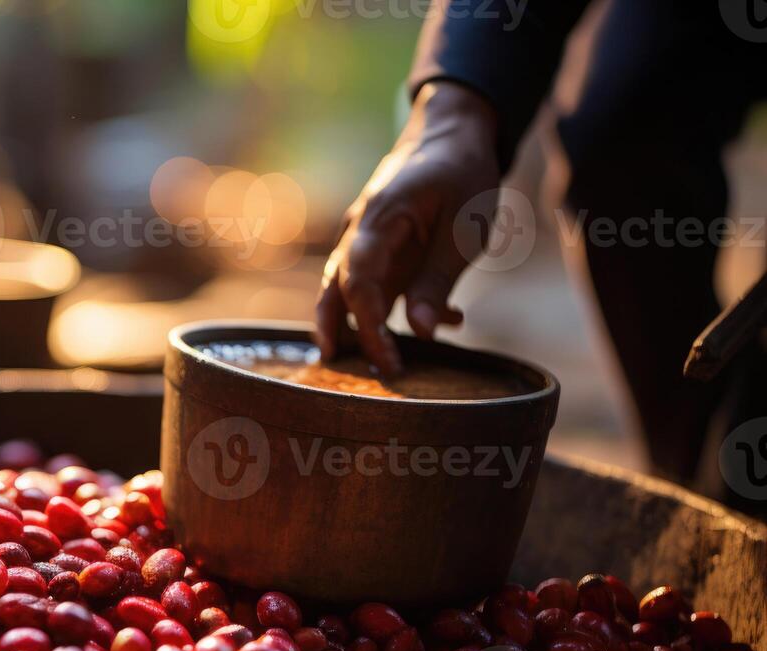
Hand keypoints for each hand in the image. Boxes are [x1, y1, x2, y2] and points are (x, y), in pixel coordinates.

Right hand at [316, 81, 501, 374]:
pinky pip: (377, 285)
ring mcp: (367, 241)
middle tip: (345, 370)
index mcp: (378, 220)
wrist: (453, 134)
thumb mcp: (463, 226)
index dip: (369, 328)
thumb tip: (423, 332)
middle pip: (333, 288)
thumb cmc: (462, 173)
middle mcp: (361, 233)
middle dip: (339, 331)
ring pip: (345, 289)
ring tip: (370, 361)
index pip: (358, 283)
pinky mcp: (382, 250)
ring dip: (355, 326)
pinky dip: (393, 310)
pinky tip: (439, 322)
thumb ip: (439, 280)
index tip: (392, 361)